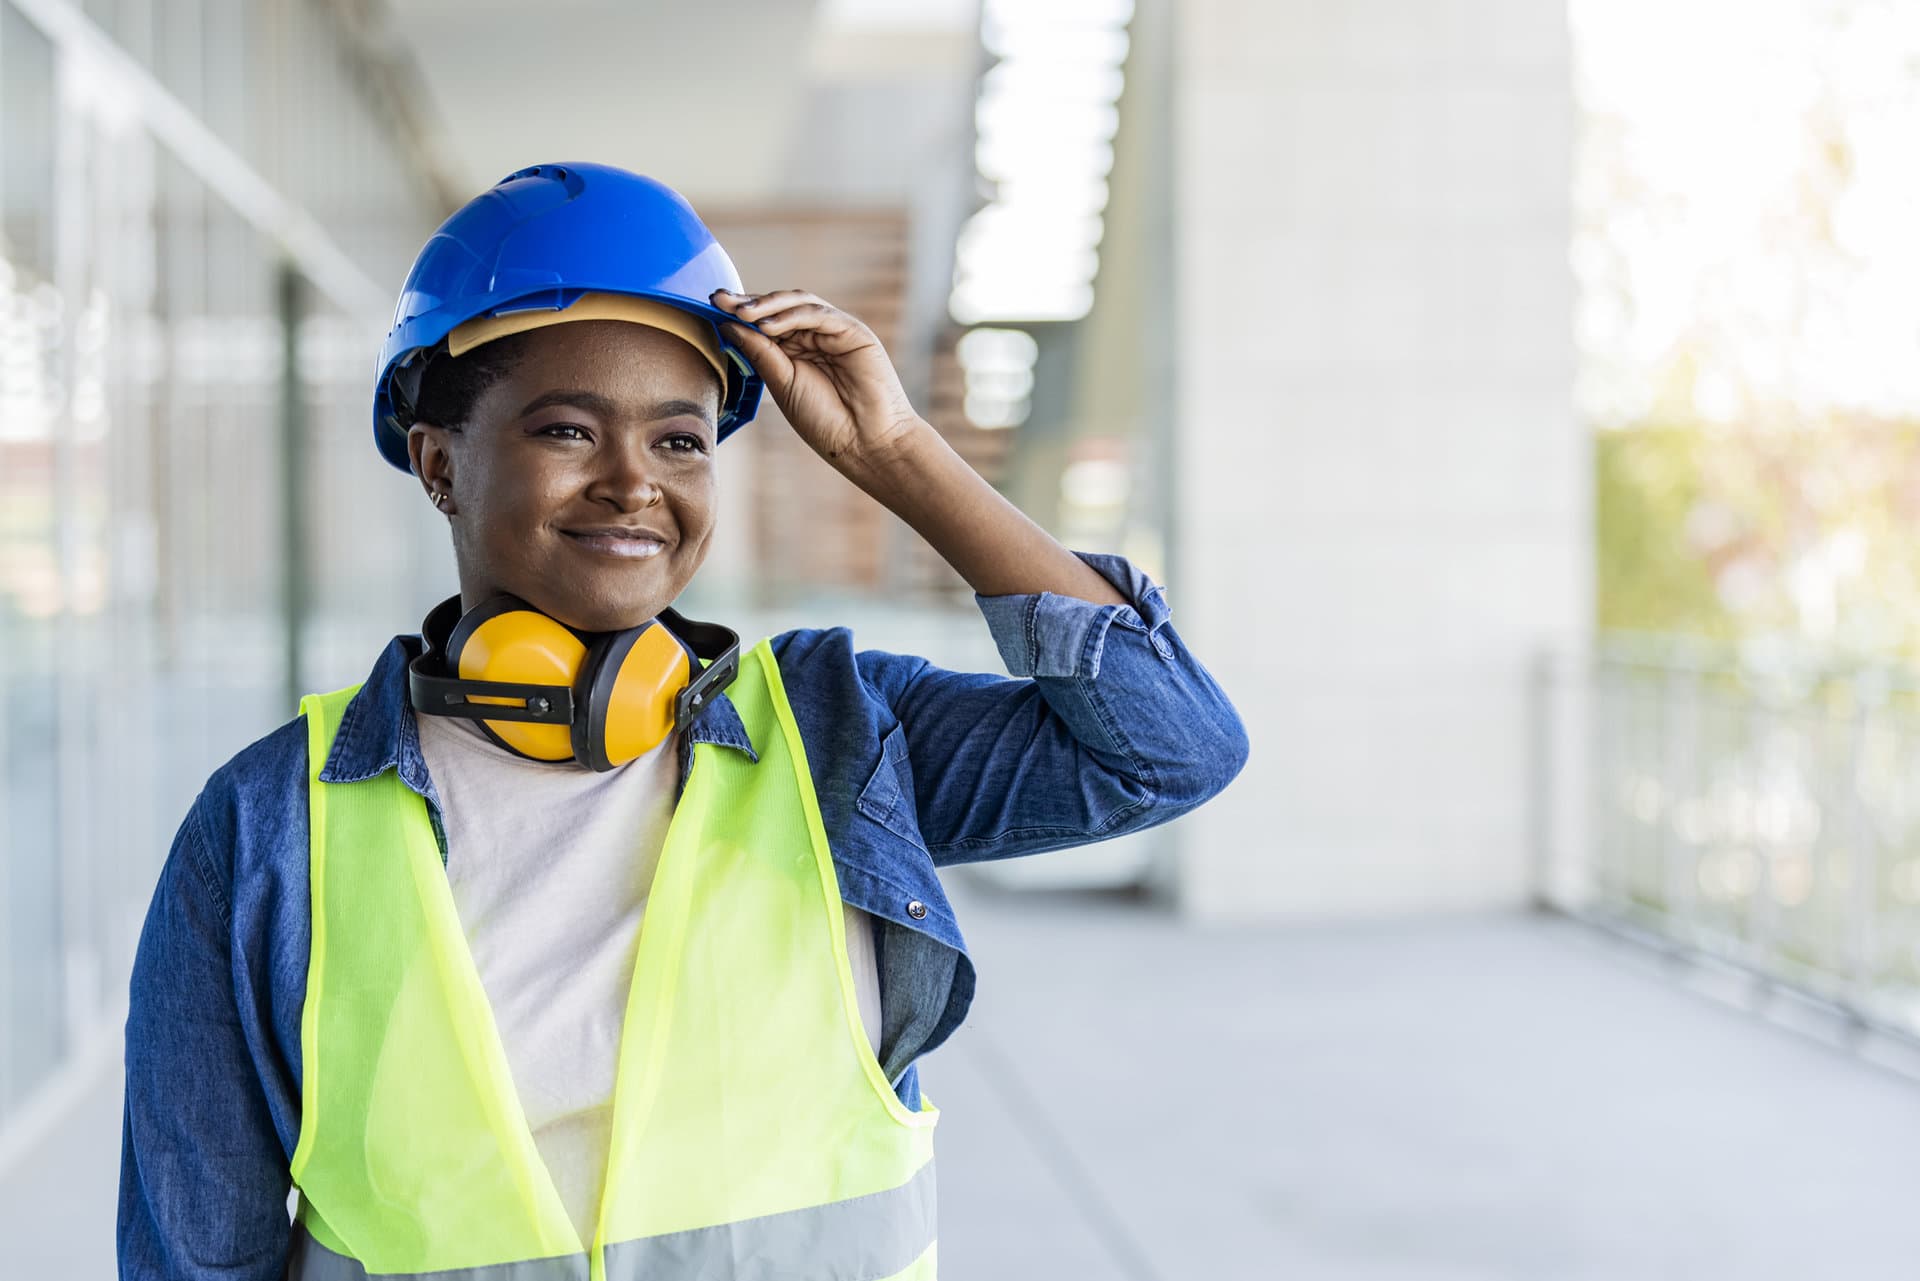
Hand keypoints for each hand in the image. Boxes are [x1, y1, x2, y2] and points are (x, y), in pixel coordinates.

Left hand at [710, 289, 923, 468]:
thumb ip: (759, 353)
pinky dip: (792, 315)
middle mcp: (814, 337)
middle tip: (720, 299)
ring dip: (768, 305)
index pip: (764, 323)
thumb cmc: (825, 421)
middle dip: (748, 303)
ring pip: (798, 303)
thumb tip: (728, 324)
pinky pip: (819, 314)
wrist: (864, 442)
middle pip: (778, 308)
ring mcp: (833, 332)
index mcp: (795, 351)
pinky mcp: (852, 331)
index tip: (712, 305)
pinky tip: (770, 325)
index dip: (739, 313)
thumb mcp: (782, 384)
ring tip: (742, 313)